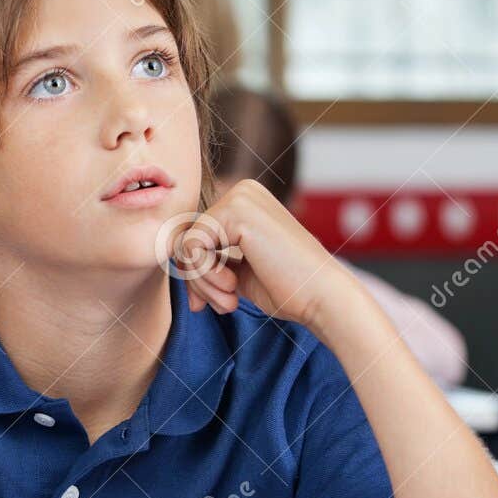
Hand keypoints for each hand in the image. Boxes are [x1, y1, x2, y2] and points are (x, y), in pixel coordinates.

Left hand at [173, 179, 359, 335]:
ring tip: (230, 300)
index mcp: (245, 202)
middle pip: (187, 237)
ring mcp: (239, 196)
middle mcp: (242, 191)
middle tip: (223, 305)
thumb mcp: (239, 270)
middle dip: (197, 280)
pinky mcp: (235, 211)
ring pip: (186, 243)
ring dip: (201, 282)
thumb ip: (212, 259)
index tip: (208, 303)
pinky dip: (204, 275)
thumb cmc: (288, 289)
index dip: (196, 274)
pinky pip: (191, 246)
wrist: (322, 297)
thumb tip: (176, 261)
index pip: (196, 237)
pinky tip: (233, 287)